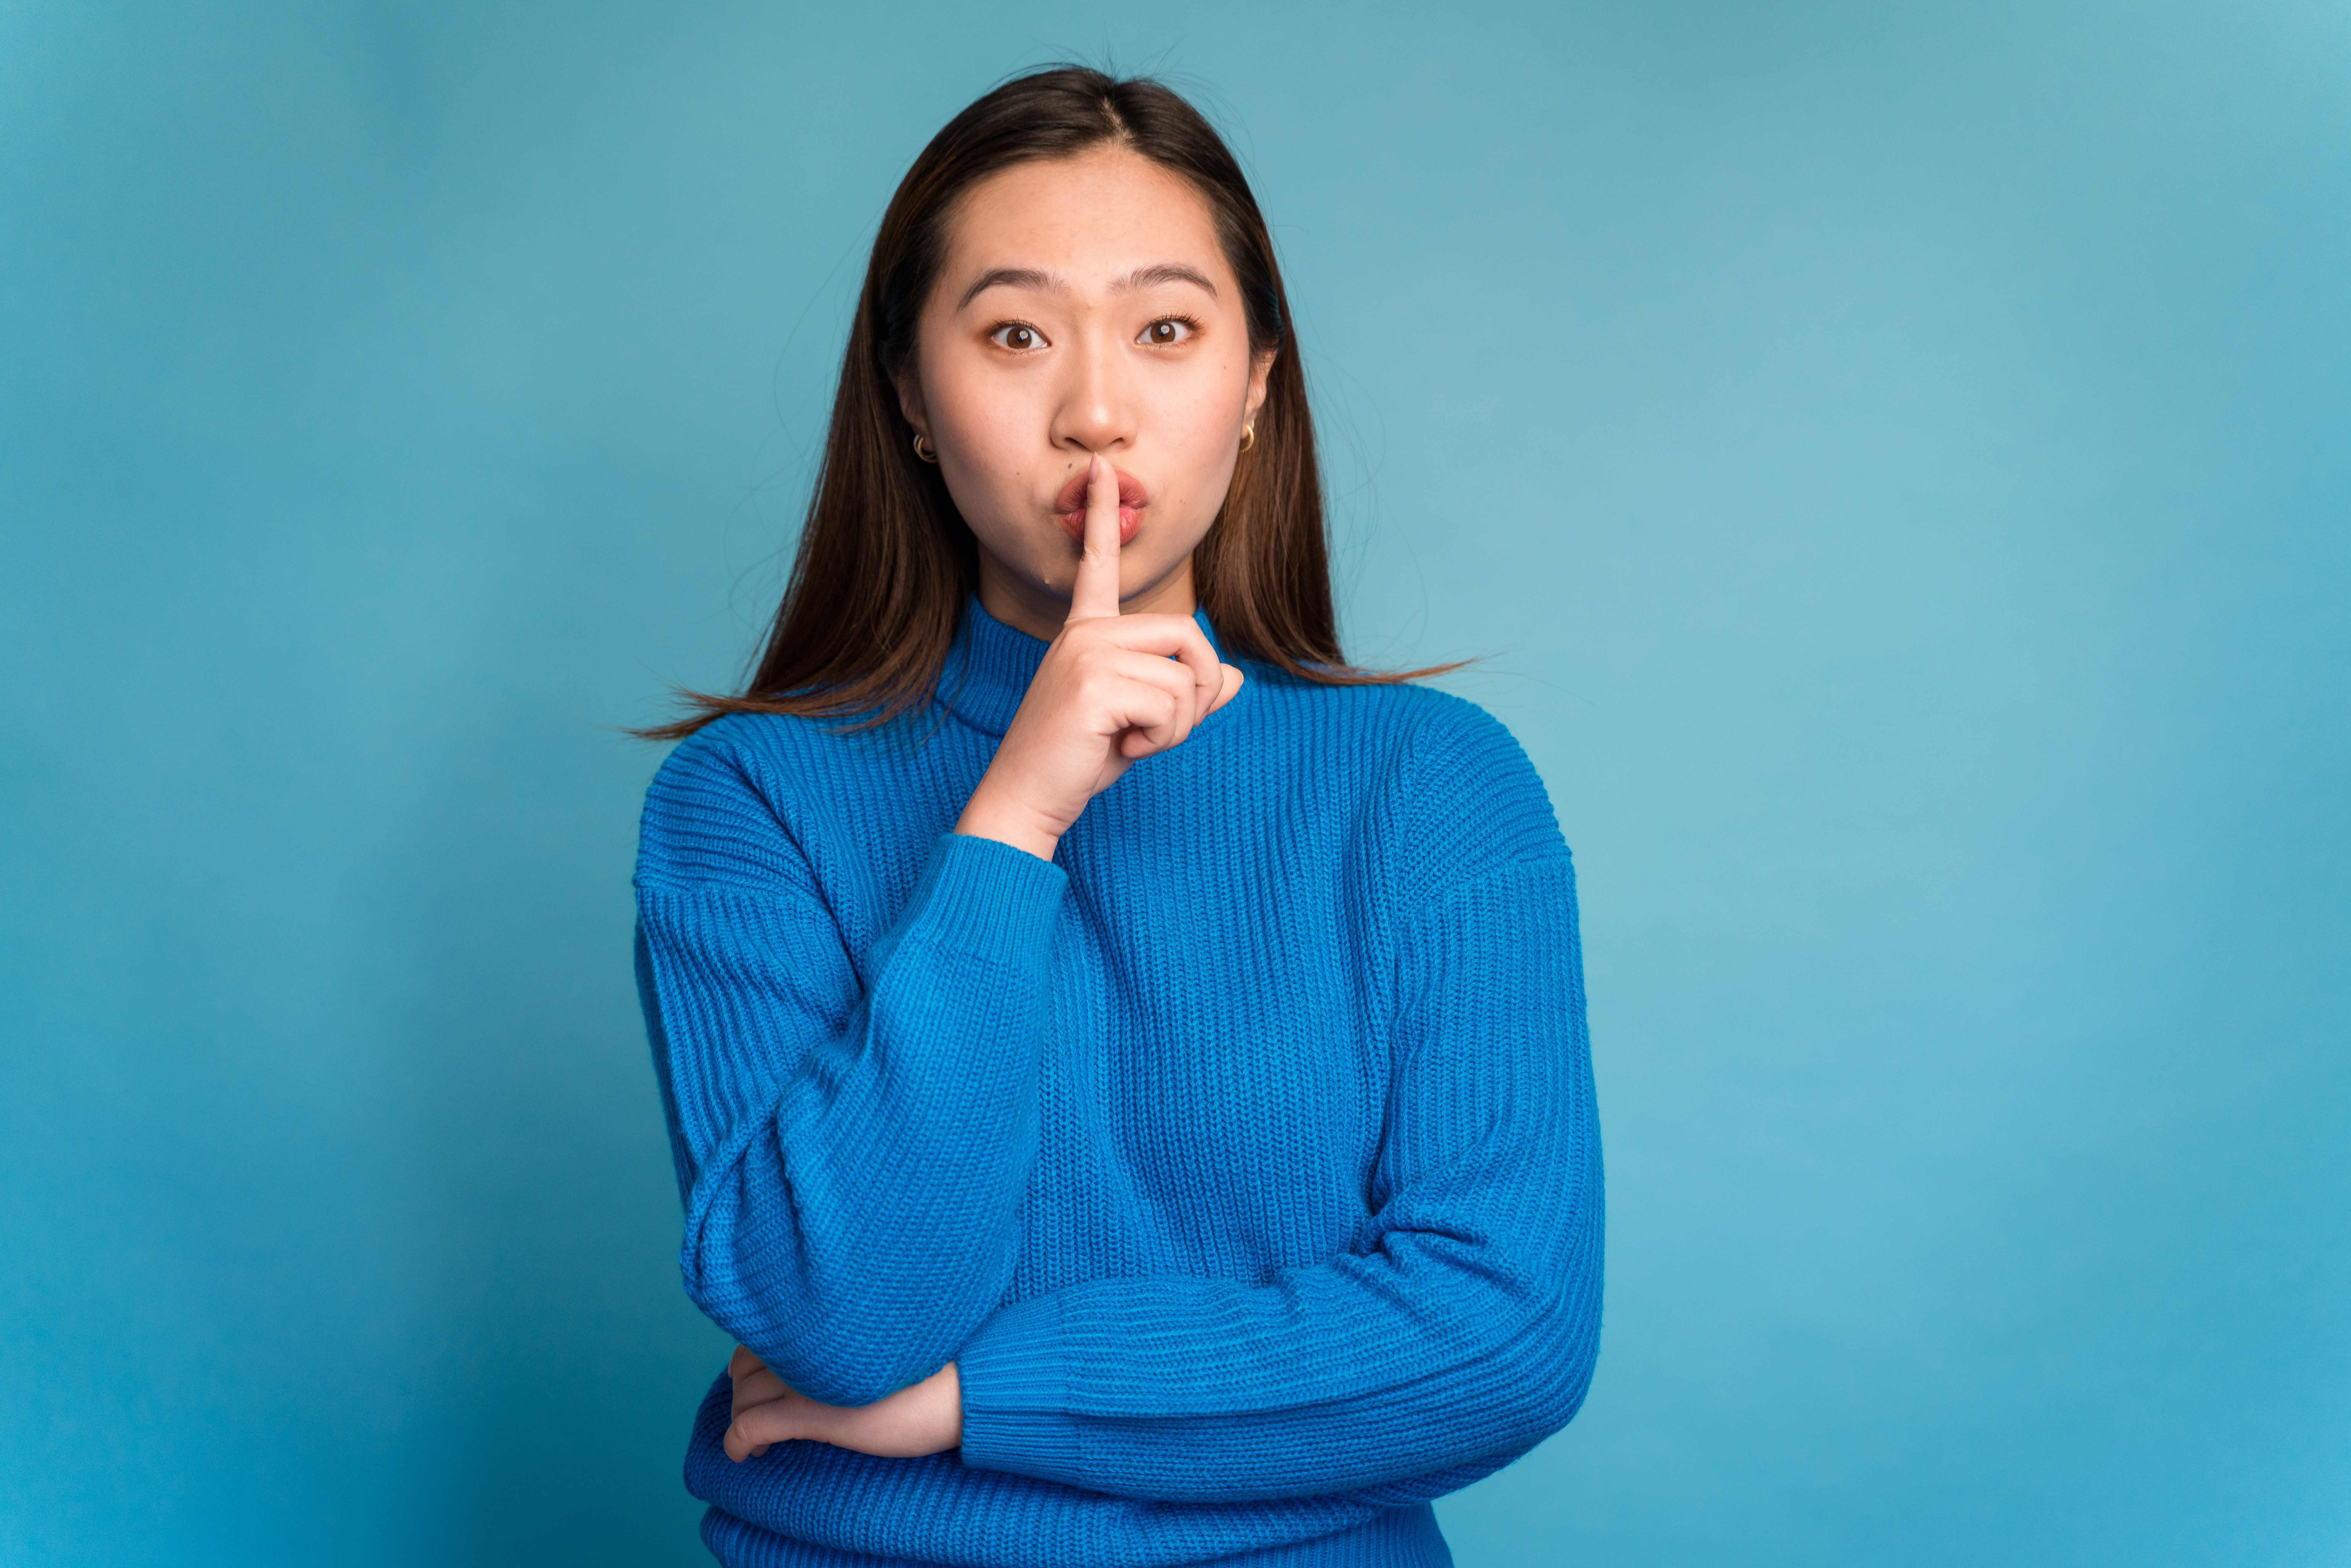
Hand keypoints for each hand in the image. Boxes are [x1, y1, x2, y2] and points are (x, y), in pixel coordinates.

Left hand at [722, 1345, 962, 1461]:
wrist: (959, 1386)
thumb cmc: (932, 1363)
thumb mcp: (879, 1342)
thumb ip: (841, 1340)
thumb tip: (822, 1352)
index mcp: (822, 1322)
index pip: (759, 1337)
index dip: (750, 1363)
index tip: (757, 1381)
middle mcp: (807, 1343)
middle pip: (744, 1367)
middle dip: (743, 1393)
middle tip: (758, 1412)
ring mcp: (807, 1377)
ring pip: (744, 1397)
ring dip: (742, 1419)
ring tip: (761, 1440)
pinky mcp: (813, 1412)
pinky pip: (751, 1426)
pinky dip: (737, 1443)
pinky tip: (746, 1454)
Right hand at [954, 453, 1245, 859]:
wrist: (1028, 797)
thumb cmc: (1080, 760)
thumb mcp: (1141, 721)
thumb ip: (1184, 694)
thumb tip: (1232, 676)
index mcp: (1086, 632)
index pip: (1099, 565)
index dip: (1104, 516)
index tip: (1102, 467)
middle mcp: (1084, 633)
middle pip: (1188, 636)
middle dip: (1196, 693)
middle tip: (1157, 728)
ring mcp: (1086, 654)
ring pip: (1185, 678)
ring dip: (1176, 727)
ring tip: (1132, 741)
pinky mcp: (1094, 684)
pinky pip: (1171, 705)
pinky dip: (1161, 739)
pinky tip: (1122, 748)